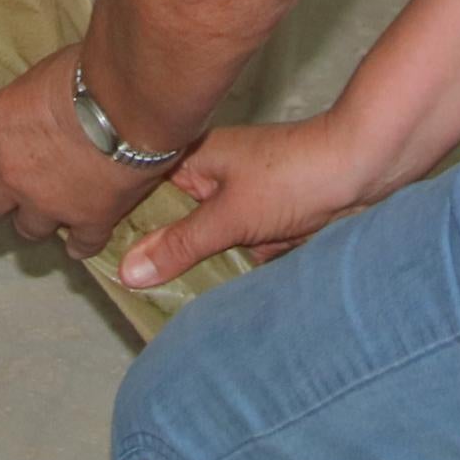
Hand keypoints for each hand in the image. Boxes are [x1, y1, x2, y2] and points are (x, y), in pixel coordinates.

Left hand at [0, 45, 161, 259]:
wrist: (132, 103)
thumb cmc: (90, 69)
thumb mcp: (46, 71)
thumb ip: (34, 95)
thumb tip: (46, 90)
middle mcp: (12, 173)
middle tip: (14, 181)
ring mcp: (49, 203)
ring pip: (27, 228)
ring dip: (36, 218)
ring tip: (53, 206)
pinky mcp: (89, 220)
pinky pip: (79, 245)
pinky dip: (80, 241)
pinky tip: (83, 238)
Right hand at [116, 112, 399, 286]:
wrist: (362, 174)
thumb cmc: (292, 178)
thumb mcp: (228, 217)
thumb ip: (179, 245)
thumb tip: (127, 271)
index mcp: (191, 158)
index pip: (140, 191)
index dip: (120, 223)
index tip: (97, 258)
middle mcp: (209, 177)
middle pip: (169, 221)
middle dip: (157, 253)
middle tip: (127, 291)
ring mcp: (236, 200)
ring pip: (199, 239)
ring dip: (193, 265)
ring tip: (159, 300)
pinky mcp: (261, 222)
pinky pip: (229, 250)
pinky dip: (226, 268)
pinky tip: (208, 295)